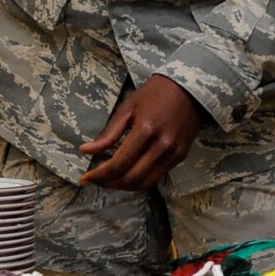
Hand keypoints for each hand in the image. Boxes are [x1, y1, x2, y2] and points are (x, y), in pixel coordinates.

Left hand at [78, 75, 205, 190]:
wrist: (189, 89)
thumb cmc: (155, 93)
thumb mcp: (127, 108)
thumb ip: (108, 133)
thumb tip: (85, 150)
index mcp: (146, 130)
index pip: (119, 164)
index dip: (99, 174)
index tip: (86, 177)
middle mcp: (162, 145)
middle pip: (131, 178)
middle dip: (109, 183)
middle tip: (95, 180)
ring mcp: (174, 153)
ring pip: (145, 183)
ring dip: (124, 186)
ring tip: (109, 181)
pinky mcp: (181, 156)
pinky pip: (157, 177)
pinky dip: (140, 181)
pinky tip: (128, 174)